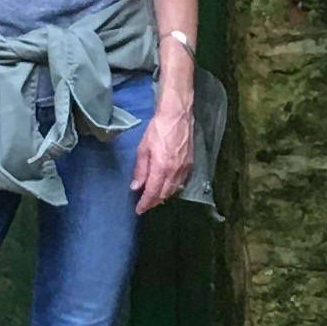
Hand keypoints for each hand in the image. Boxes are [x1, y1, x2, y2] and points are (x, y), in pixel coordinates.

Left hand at [132, 93, 194, 213]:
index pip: (153, 192)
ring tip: (155, 198)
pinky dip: (173, 187)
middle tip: (145, 205)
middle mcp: (175, 171)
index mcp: (162, 168)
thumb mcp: (143, 148)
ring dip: (164, 196)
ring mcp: (185, 168)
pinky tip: (168, 186)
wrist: (177, 115)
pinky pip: (181, 181)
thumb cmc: (158, 129)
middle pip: (165, 194)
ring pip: (174, 189)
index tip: (139, 210)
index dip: (145, 203)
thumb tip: (136, 187)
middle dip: (154, 201)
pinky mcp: (190, 163)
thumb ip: (140, 170)